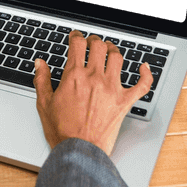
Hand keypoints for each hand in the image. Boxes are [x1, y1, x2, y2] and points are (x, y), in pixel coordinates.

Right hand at [33, 31, 152, 155]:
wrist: (79, 150)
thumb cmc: (62, 131)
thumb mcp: (44, 103)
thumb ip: (42, 80)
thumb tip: (40, 63)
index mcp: (74, 76)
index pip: (78, 44)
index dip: (76, 36)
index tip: (75, 37)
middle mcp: (95, 78)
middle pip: (99, 46)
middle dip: (94, 40)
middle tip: (92, 42)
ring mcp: (112, 88)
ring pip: (118, 58)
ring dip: (113, 49)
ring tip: (110, 49)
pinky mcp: (124, 102)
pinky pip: (142, 84)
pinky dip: (146, 74)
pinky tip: (144, 67)